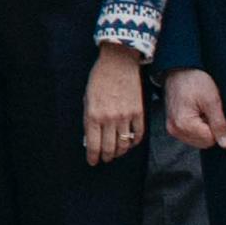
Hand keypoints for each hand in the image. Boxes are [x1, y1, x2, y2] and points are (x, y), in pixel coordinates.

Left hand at [81, 46, 146, 165]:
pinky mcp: (139, 113)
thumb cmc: (99, 79)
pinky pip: (138, 135)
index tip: (92, 162)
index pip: (93, 145)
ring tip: (115, 153)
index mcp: (93, 115)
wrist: (119, 63)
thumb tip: (90, 138)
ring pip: (124, 145)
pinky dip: (133, 143)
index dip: (93, 157)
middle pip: (109, 148)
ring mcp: (126, 116)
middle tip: (104, 159)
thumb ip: (88, 119)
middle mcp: (109, 118)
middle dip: (106, 157)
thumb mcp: (87, 99)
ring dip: (119, 152)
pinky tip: (129, 143)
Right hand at [163, 68, 225, 150]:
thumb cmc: (194, 80)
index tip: (211, 111)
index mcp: (183, 124)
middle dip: (210, 128)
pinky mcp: (173, 126)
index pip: (210, 140)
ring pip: (199, 141)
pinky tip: (196, 113)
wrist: (179, 70)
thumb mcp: (212, 100)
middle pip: (204, 143)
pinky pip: (192, 136)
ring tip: (200, 110)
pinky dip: (197, 127)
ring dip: (204, 128)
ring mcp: (173, 129)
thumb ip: (219, 125)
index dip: (216, 126)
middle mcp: (175, 130)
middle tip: (206, 110)